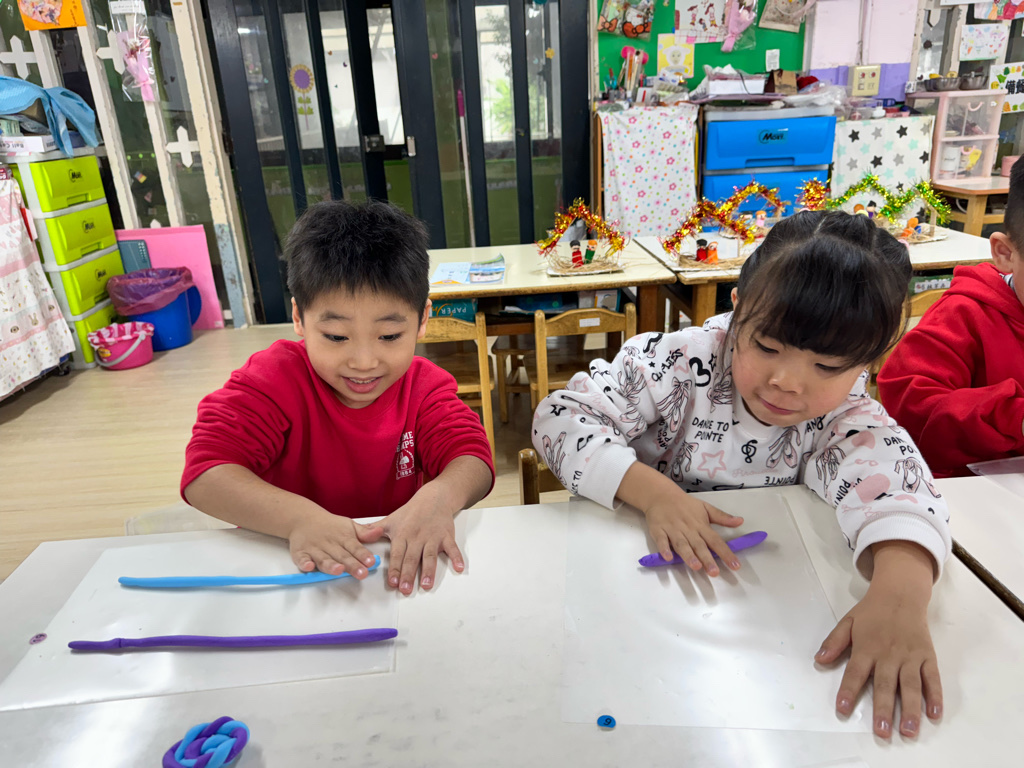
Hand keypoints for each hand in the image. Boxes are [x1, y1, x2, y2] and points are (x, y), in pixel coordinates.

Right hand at [288, 510, 383, 578]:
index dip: (363, 555)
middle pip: (342, 556)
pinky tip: (309, 567)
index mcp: (343, 538)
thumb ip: (364, 532)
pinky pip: (302, 559)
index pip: (355, 547)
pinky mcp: (301, 553)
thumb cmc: (330, 526)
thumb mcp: (349, 526)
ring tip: (339, 570)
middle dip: (352, 565)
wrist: (303, 518)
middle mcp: (330, 545)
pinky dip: (304, 563)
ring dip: (331, 566)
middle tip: (362, 573)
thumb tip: (380, 531)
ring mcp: (315, 549)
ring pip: (323, 560)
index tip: (371, 562)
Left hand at [377, 484, 464, 594]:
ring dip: (429, 571)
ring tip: (426, 585)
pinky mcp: (446, 536)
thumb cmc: (411, 512)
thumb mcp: (390, 520)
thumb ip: (373, 531)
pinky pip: (452, 548)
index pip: (397, 554)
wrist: (433, 498)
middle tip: (406, 590)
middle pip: (412, 558)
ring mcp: (433, 537)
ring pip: (430, 556)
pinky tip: (459, 568)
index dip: (394, 568)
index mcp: (402, 535)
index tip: (392, 582)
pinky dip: (457, 558)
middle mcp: (417, 537)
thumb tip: (356, 537)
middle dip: (408, 574)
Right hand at [642, 488, 744, 576]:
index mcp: (701, 525)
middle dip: (707, 559)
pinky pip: (661, 540)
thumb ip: (722, 517)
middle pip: (699, 545)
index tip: (735, 565)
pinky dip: (664, 549)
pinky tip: (668, 558)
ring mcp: (673, 530)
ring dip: (688, 555)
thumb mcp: (705, 507)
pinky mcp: (659, 530)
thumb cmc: (685, 504)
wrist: (661, 495)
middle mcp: (688, 529)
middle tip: (714, 572)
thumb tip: (740, 521)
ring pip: (682, 544)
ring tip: (696, 567)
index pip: (716, 540)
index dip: (726, 553)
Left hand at [815, 541, 940, 738]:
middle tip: (881, 732)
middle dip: (883, 709)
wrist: (900, 594)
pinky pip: (932, 678)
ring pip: (911, 686)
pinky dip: (935, 696)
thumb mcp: (848, 622)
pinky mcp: (928, 656)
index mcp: (867, 647)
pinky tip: (934, 714)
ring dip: (910, 709)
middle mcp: (889, 654)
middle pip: (885, 684)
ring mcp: (910, 656)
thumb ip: (834, 641)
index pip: (856, 672)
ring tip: (908, 730)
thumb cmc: (872, 612)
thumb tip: (819, 659)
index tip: (842, 708)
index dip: (848, 690)